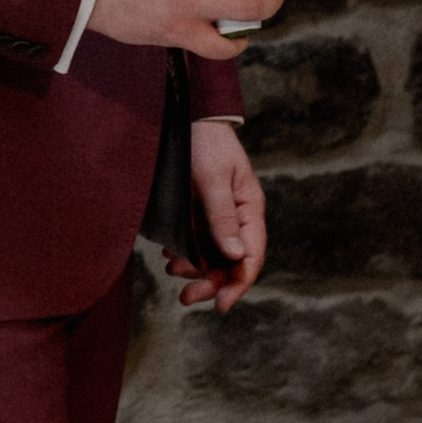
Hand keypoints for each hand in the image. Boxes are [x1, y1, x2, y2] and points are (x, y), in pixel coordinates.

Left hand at [170, 119, 267, 312]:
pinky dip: (186, 254)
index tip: (220, 305)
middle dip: (211, 283)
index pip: (251, 256)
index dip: (238, 284)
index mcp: (249, 209)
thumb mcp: (213, 178)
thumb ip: (222, 216)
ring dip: (196, 270)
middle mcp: (237, 217)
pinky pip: (198, 243)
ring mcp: (218, 216)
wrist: (185, 117)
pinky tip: (170, 255)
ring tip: (171, 269)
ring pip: (213, 256)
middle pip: (231, 263)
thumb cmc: (203, 142)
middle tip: (186, 298)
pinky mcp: (199, 213)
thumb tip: (235, 256)